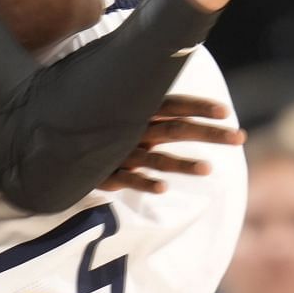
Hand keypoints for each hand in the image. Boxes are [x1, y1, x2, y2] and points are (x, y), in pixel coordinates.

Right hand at [98, 97, 245, 193]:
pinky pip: (127, 179)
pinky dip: (144, 182)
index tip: (227, 112)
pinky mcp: (105, 173)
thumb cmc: (94, 126)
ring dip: (182, 164)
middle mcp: (133, 129)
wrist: (53, 141)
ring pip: (156, 158)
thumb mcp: (121, 113)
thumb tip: (180, 103)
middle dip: (209, 133)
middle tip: (240, 137)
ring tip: (210, 169)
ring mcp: (120, 152)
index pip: (175, 105)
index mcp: (139, 111)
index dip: (199, 107)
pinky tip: (164, 189)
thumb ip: (150, 108)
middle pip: (176, 130)